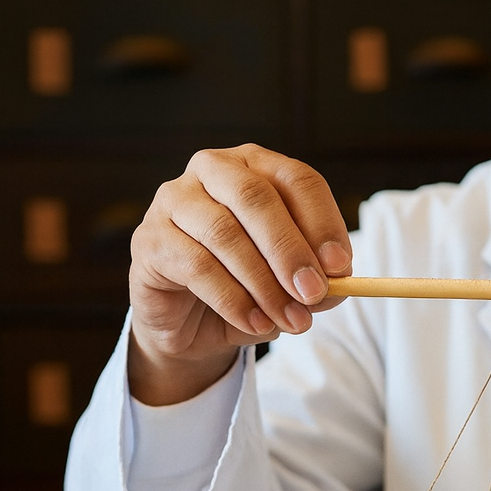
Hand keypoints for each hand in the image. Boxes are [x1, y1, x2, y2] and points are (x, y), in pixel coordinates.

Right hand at [128, 144, 351, 404]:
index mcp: (255, 166)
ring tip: (290, 320)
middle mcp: (211, 170)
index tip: (341, 267)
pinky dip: (233, 300)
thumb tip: (337, 285)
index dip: (322, 222)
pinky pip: (195, 266)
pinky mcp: (149, 240)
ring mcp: (173, 201)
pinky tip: (255, 324)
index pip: (297, 179)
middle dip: (290, 249)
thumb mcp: (290, 284)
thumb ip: (315, 280)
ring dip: (264, 284)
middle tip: (314, 293)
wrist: (189, 323)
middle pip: (255, 197)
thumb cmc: (246, 287)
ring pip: (224, 234)